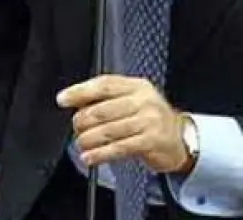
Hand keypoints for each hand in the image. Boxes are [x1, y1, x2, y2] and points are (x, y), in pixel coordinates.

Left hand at [56, 74, 190, 172]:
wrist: (179, 139)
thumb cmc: (150, 119)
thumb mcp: (134, 100)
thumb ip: (109, 97)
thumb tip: (74, 100)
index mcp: (137, 86)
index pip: (105, 84)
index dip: (81, 91)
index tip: (63, 99)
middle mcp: (145, 100)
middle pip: (102, 109)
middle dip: (82, 122)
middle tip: (77, 129)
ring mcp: (150, 120)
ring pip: (108, 130)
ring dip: (88, 140)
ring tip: (81, 145)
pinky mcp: (151, 140)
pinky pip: (119, 147)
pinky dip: (100, 154)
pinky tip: (90, 157)